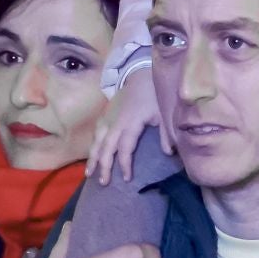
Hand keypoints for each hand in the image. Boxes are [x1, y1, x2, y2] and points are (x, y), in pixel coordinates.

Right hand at [89, 70, 167, 185]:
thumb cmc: (154, 95)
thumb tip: (169, 152)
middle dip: (104, 166)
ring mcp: (108, 118)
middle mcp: (116, 122)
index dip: (125, 164)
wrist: (141, 74)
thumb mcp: (163, 113)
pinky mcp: (105, 114)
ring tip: (89, 174)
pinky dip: (92, 144)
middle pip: (107, 147)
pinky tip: (91, 154)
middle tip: (104, 183)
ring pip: (97, 140)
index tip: (126, 178)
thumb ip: (166, 133)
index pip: (125, 148)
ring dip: (92, 157)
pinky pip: (96, 132)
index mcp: (131, 123)